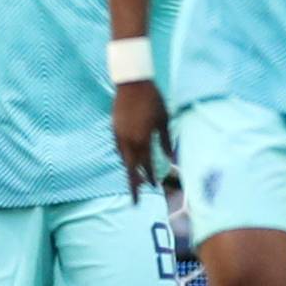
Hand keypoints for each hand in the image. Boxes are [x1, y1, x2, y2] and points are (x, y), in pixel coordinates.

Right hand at [112, 80, 172, 201]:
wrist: (132, 83)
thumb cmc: (152, 100)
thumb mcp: (164, 120)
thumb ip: (165, 140)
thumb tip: (170, 157)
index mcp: (142, 140)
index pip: (146, 165)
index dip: (150, 177)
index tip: (155, 186)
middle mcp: (128, 141)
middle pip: (130, 168)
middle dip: (133, 185)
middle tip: (135, 202)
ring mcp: (118, 135)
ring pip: (123, 158)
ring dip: (129, 169)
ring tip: (134, 179)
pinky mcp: (114, 128)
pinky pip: (118, 148)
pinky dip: (124, 156)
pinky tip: (128, 157)